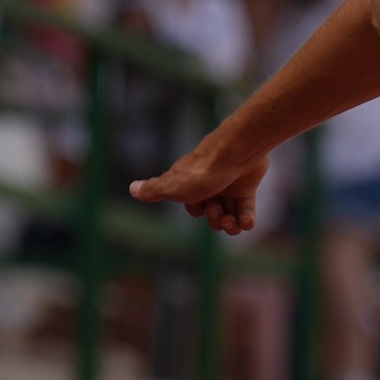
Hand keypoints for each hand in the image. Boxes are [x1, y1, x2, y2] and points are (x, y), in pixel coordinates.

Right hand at [130, 134, 268, 236]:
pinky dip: (248, 221)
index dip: (198, 212)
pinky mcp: (247, 188)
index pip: (194, 208)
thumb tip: (132, 189)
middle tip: (218, 210)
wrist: (235, 154)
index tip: (202, 207)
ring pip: (230, 216)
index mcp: (191, 185)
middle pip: (212, 215)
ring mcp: (229, 188)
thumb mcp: (171, 185)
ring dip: (231, 226)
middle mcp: (209, 187)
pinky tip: (247, 222)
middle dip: (215, 221)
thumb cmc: (201, 172)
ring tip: (234, 221)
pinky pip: (248, 211)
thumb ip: (153, 190)